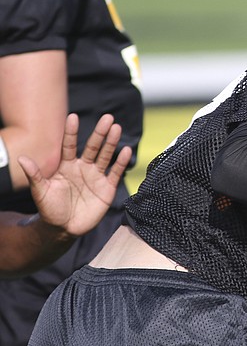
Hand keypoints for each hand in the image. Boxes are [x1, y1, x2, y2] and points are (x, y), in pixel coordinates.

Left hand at [19, 113, 131, 236]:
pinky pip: (115, 172)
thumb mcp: (40, 192)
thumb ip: (35, 175)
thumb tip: (22, 159)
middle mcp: (83, 168)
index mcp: (66, 166)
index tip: (73, 117)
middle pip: (92, 147)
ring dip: (111, 143)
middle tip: (107, 118)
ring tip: (117, 128)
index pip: (69, 145)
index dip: (71, 132)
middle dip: (99, 133)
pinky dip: (121, 162)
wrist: (64, 228)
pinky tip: (126, 150)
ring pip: (105, 156)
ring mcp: (96, 177)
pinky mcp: (107, 188)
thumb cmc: (50, 209)